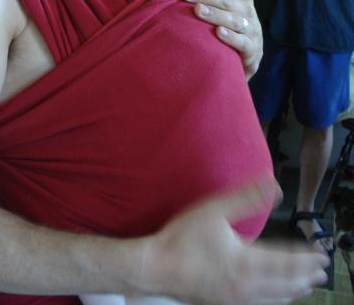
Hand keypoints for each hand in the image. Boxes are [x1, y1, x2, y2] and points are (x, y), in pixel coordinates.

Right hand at [139, 179, 327, 304]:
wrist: (156, 267)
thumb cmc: (182, 238)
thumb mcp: (215, 209)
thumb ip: (246, 197)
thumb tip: (273, 185)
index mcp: (246, 262)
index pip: (286, 262)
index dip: (305, 258)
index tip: (320, 255)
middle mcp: (245, 286)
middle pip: (285, 284)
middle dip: (305, 277)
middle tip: (322, 272)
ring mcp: (235, 298)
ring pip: (274, 298)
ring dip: (293, 291)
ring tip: (305, 287)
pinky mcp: (223, 303)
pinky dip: (274, 300)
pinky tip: (273, 297)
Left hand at [182, 0, 261, 78]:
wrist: (251, 53)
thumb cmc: (240, 17)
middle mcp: (247, 10)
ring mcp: (251, 29)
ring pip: (232, 20)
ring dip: (215, 14)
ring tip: (196, 10)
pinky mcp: (251, 49)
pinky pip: (241, 42)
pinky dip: (230, 38)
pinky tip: (217, 33)